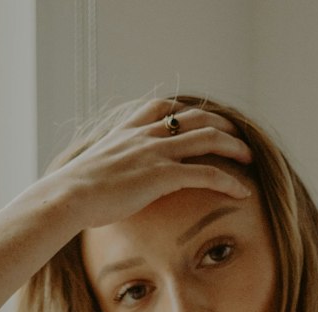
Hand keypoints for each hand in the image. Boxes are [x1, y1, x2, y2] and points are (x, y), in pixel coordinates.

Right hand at [60, 97, 253, 231]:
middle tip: (236, 137)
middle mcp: (146, 135)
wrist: (67, 197)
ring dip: (234, 146)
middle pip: (195, 118)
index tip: (200, 121)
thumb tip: (91, 190)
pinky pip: (207, 173)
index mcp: (127, 131)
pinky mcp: (163, 175)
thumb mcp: (85, 173)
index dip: (185, 113)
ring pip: (208, 138)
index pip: (162, 108)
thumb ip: (99, 172)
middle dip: (221, 125)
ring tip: (249, 157)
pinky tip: (243, 191)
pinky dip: (229, 180)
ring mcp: (156, 152)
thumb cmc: (70, 194)